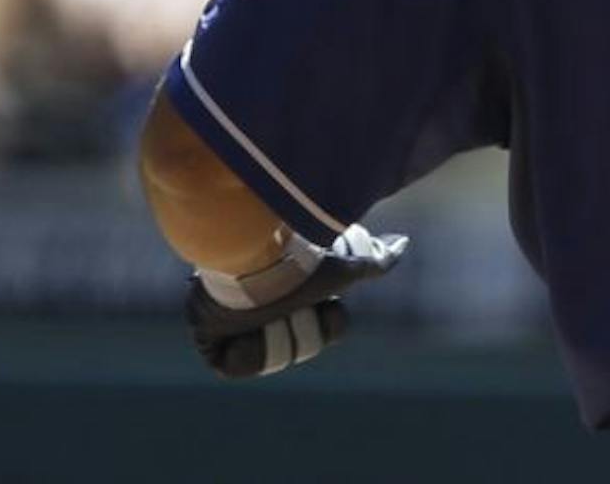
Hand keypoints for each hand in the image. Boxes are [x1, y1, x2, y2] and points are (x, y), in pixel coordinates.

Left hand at [185, 223, 406, 378]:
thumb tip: (402, 244)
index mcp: (296, 293)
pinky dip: (245, 352)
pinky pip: (229, 365)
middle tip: (294, 306)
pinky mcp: (207, 332)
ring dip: (278, 334)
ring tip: (268, 310)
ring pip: (268, 357)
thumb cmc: (302, 258)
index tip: (322, 306)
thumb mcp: (344, 265)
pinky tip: (246, 327)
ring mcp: (234, 319)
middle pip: (297, 348)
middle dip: (302, 329)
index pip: (319, 332)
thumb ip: (373, 260)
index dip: (324, 324)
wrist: (256, 253)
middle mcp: (265, 306)